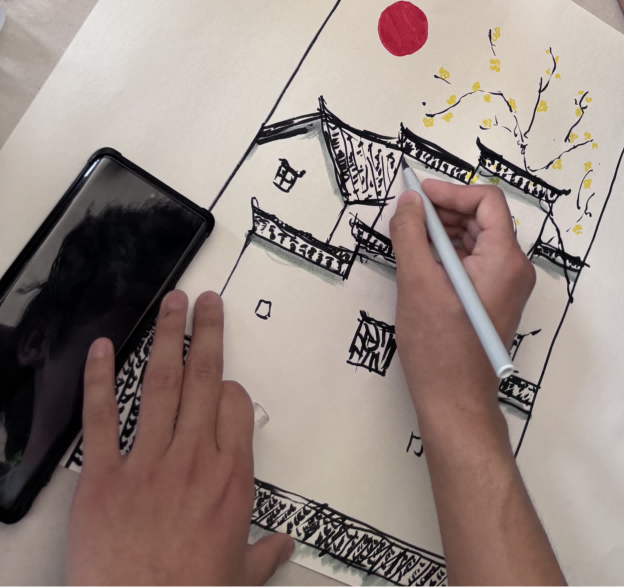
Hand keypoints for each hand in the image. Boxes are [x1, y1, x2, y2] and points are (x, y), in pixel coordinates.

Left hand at [66, 290, 293, 586]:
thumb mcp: (240, 575)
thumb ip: (264, 553)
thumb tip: (283, 547)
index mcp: (232, 477)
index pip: (237, 407)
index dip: (232, 389)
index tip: (227, 384)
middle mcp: (194, 458)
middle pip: (206, 380)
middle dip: (207, 334)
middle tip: (208, 302)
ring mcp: (148, 462)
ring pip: (163, 385)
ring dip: (168, 338)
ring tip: (173, 305)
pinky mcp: (104, 476)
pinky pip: (103, 417)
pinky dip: (101, 379)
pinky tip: (103, 349)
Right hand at [389, 181, 535, 435]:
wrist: (455, 399)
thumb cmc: (439, 345)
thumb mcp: (418, 282)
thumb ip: (411, 233)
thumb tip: (410, 200)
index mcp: (505, 259)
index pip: (487, 201)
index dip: (452, 192)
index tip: (419, 194)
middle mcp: (514, 269)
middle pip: (484, 219)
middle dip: (445, 210)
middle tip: (408, 214)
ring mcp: (507, 286)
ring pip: (479, 240)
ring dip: (445, 231)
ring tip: (409, 236)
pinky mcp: (495, 300)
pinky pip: (476, 262)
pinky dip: (450, 253)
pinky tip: (422, 259)